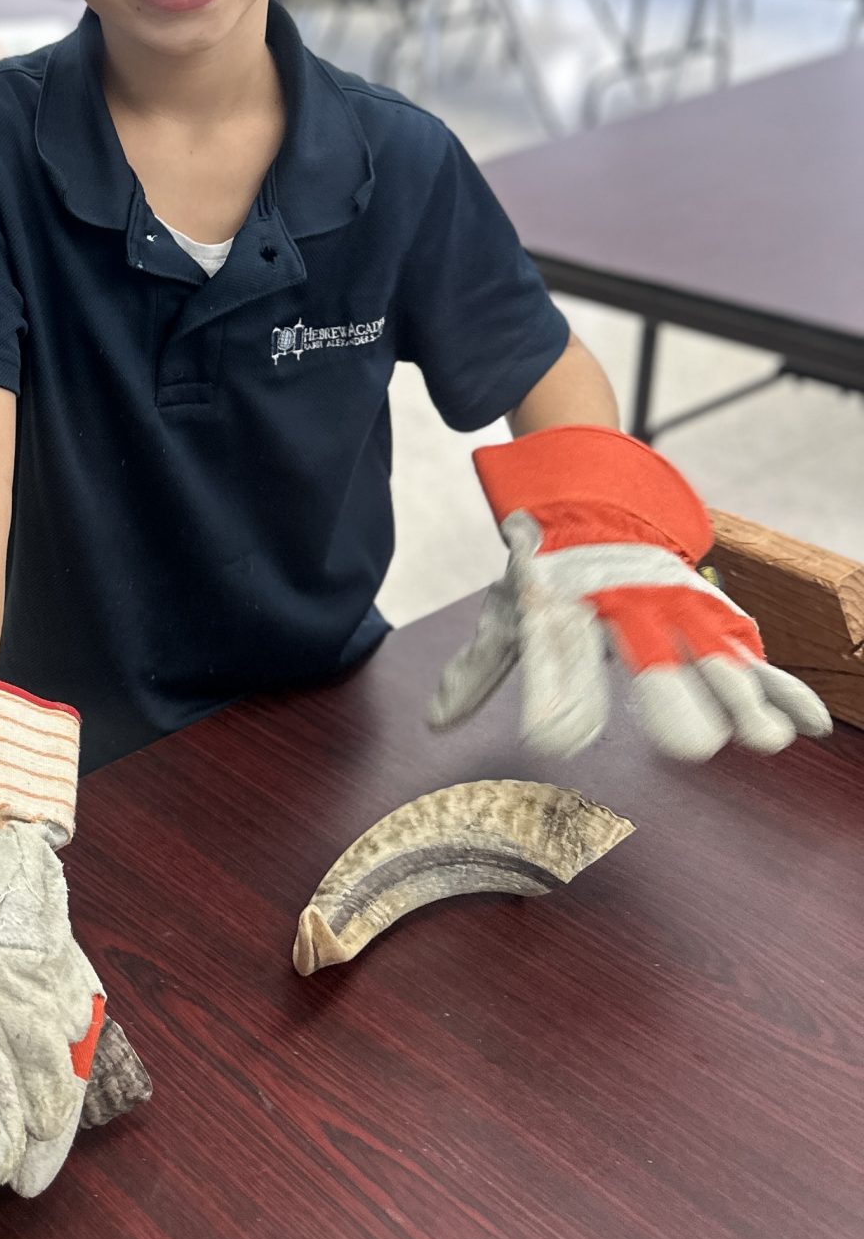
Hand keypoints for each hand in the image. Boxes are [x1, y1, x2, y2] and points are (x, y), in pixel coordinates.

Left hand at [430, 427, 831, 760]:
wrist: (591, 492)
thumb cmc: (545, 565)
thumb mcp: (508, 611)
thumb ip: (478, 670)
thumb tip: (436, 723)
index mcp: (565, 602)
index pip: (559, 655)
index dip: (558, 696)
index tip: (556, 739)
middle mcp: (622, 602)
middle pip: (649, 655)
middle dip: (669, 695)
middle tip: (690, 746)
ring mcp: (670, 602)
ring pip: (708, 651)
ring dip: (736, 694)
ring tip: (760, 739)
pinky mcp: (704, 608)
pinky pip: (744, 648)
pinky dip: (775, 683)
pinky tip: (803, 722)